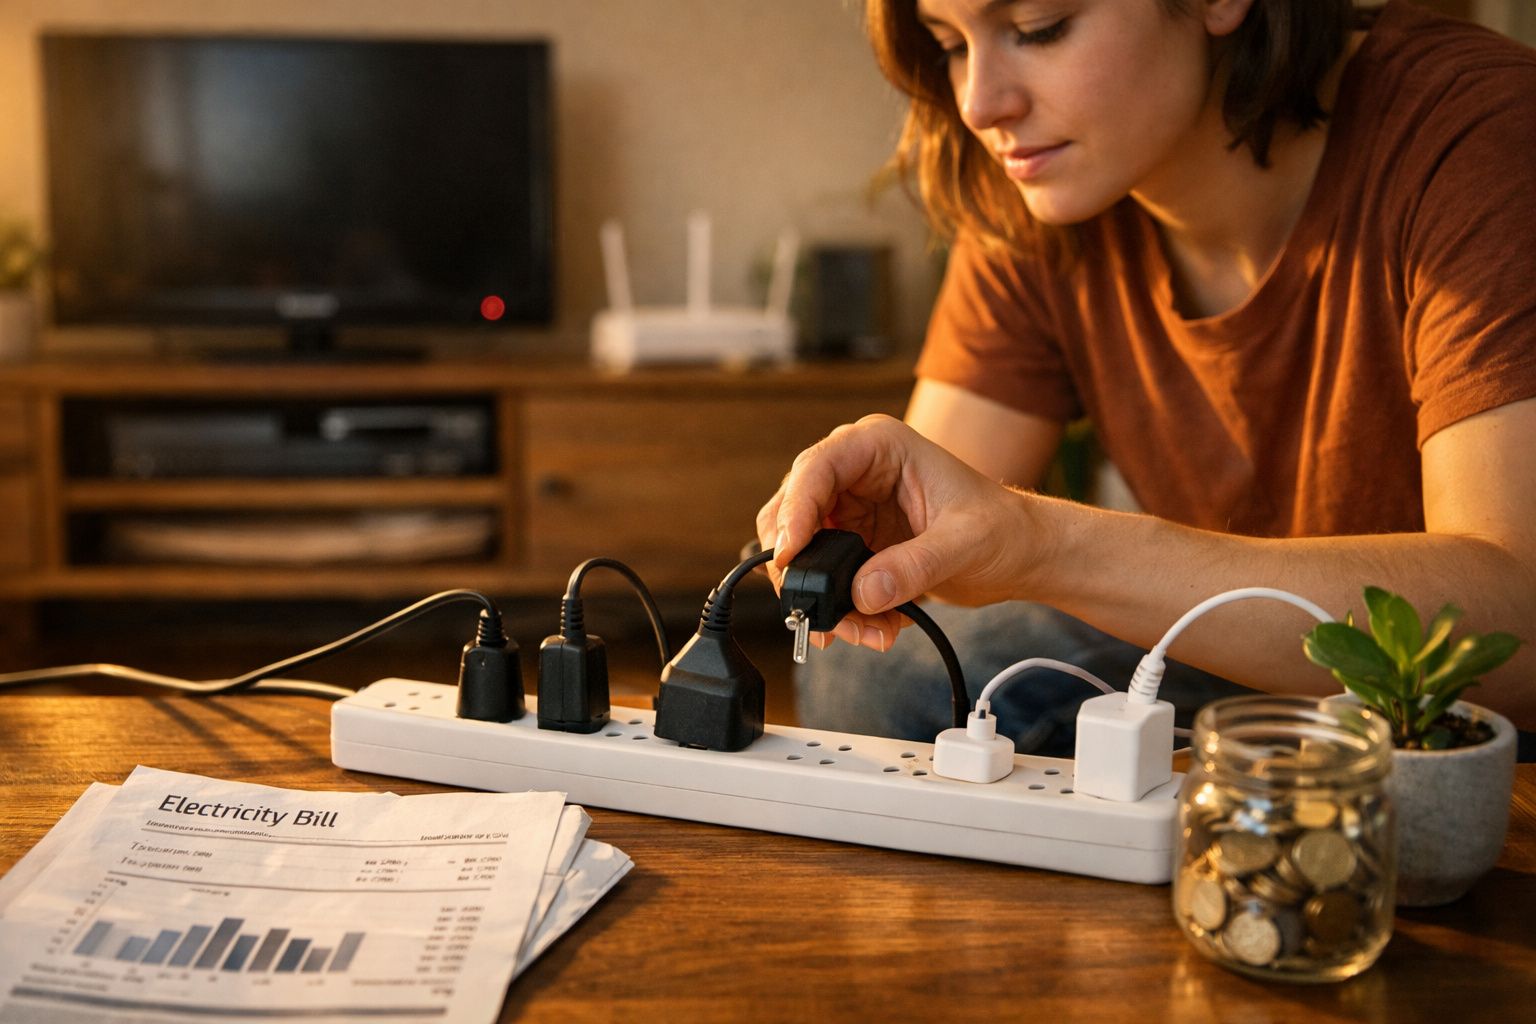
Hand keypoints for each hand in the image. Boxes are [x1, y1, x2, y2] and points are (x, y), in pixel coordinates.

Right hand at [756, 414, 1039, 651]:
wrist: (1020, 553)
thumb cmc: (1003, 529)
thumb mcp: (965, 544)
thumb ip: (914, 567)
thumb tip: (862, 593)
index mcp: (879, 446)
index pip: (816, 468)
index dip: (795, 511)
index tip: (789, 557)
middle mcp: (855, 471)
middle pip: (792, 509)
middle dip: (800, 565)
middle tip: (813, 609)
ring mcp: (850, 507)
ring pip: (802, 551)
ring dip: (822, 597)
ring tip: (864, 631)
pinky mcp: (853, 542)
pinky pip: (824, 577)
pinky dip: (840, 609)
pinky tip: (874, 629)